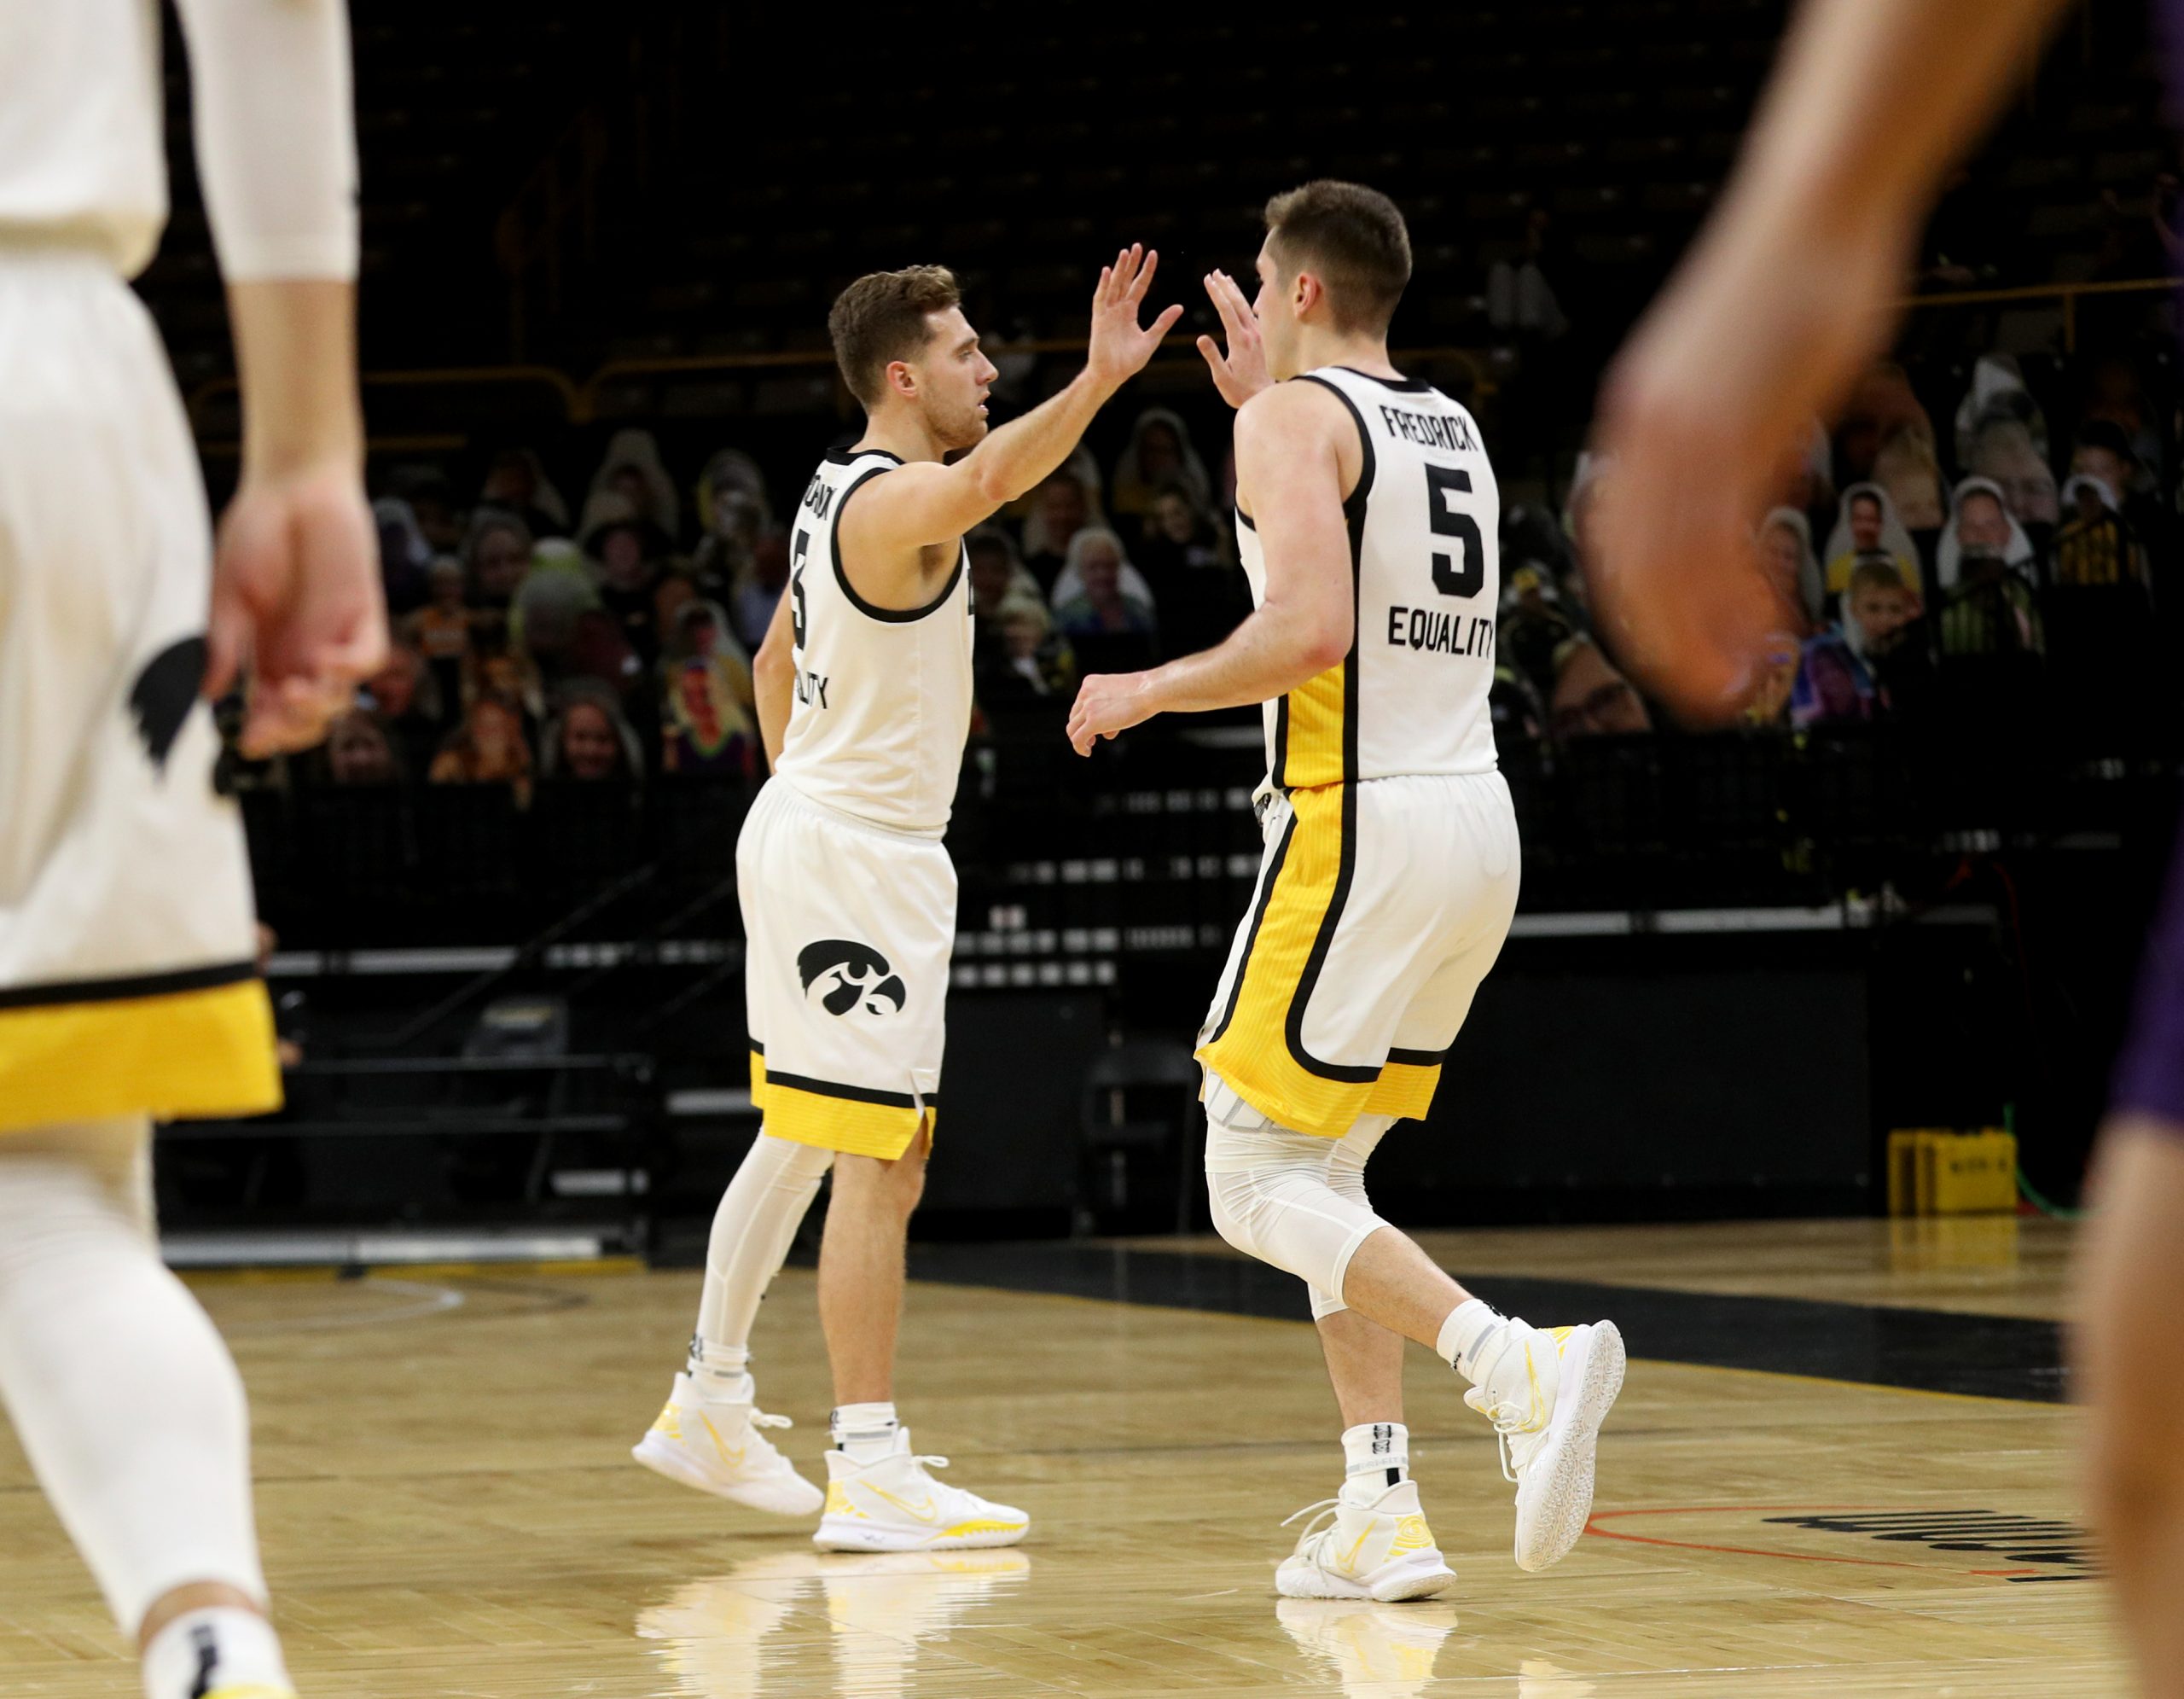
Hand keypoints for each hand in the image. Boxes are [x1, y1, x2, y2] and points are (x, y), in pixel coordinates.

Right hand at [205, 458, 387, 756]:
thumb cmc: (256, 535)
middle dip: (295, 730)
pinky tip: (325, 660)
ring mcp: (337, 635)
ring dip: (321, 706)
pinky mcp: (365, 613)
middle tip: (275, 720)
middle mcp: (305, 652)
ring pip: (342, 696)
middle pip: (311, 716)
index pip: (272, 710)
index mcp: (268, 654)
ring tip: (299, 690)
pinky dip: (351, 669)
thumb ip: (223, 643)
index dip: (267, 733)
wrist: (292, 486)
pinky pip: (370, 657)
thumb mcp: (230, 595)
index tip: (250, 742)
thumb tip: (210, 695)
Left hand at [1067, 671, 1158, 754]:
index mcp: (1090, 683)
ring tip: (1089, 747)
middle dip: (1082, 728)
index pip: (1081, 704)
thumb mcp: (1120, 695)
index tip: (1100, 725)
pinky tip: (1087, 753)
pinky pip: (1077, 739)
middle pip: (1074, 717)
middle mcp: (1085, 693)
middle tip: (1093, 739)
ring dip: (1080, 739)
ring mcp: (1087, 708)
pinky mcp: (1092, 722)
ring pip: (1072, 729)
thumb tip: (1106, 732)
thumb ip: (1110, 709)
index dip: (1087, 717)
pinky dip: (1079, 748)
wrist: (1149, 691)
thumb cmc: (1143, 692)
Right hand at [1085, 244, 1185, 393]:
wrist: (1112, 375)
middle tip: (1138, 246)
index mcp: (1130, 312)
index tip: (1153, 254)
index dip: (1146, 271)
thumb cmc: (1129, 361)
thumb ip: (1163, 322)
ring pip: (1114, 285)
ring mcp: (1107, 313)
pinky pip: (1101, 299)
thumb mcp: (1151, 339)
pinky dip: (1104, 285)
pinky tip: (1108, 271)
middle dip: (1132, 264)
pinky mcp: (1099, 320)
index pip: (1140, 286)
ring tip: (1125, 252)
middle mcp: (1118, 308)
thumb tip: (1180, 307)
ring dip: (1119, 269)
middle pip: (1126, 281)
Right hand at [1197, 268, 1270, 406]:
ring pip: (1245, 306)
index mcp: (1240, 340)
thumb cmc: (1240, 391)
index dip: (1216, 293)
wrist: (1263, 398)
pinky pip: (1251, 314)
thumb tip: (1200, 338)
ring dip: (1234, 291)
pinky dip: (1243, 302)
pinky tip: (1239, 298)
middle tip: (1214, 272)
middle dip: (1225, 286)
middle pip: (1237, 303)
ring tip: (1225, 277)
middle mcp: (1251, 334)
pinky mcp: (1260, 339)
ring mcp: (1258, 335)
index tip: (1207, 280)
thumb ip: (1212, 356)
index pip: (1226, 310)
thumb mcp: (1221, 377)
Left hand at [1587, 213, 1904, 722]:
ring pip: (1674, 568)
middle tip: (1697, 694)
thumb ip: (1730, 432)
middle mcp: (1645, 433)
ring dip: (1700, 640)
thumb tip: (1746, 484)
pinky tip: (1772, 637)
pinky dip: (1743, 602)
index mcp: (1638, 417)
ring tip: (1731, 689)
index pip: (1614, 535)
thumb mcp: (1738, 371)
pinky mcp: (1740, 430)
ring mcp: (1688, 433)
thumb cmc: (1789, 279)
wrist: (1814, 208)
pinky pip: (1726, 541)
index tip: (1668, 645)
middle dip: (1660, 641)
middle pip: (1631, 567)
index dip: (1638, 602)